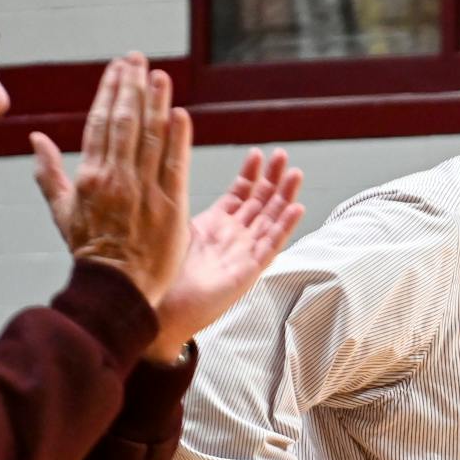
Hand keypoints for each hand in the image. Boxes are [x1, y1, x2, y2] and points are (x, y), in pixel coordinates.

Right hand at [30, 55, 192, 309]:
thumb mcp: (62, 212)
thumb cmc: (90, 252)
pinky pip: (175, 165)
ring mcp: (144, 192)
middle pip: (125, 122)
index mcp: (90, 177)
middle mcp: (116, 179)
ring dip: (156, 103)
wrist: (115, 289)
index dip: (110, 92)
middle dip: (132, 87)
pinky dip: (178, 138)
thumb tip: (37, 139)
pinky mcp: (171, 207)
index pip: (100, 124)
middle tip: (139, 59)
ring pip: (150, 138)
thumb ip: (48, 173)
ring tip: (160, 75)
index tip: (119, 69)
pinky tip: (180, 113)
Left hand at [147, 148, 307, 364]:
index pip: (240, 193)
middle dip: (273, 178)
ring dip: (284, 197)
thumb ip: (179, 198)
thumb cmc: (164, 271)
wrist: (163, 305)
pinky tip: (296, 209)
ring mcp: (245, 252)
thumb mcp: (174, 225)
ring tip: (295, 174)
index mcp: (216, 224)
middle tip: (283, 156)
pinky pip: (272, 245)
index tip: (257, 154)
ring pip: (271, 220)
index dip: (250, 173)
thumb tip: (169, 169)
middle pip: (260, 202)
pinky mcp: (250, 269)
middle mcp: (234, 236)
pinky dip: (284, 227)